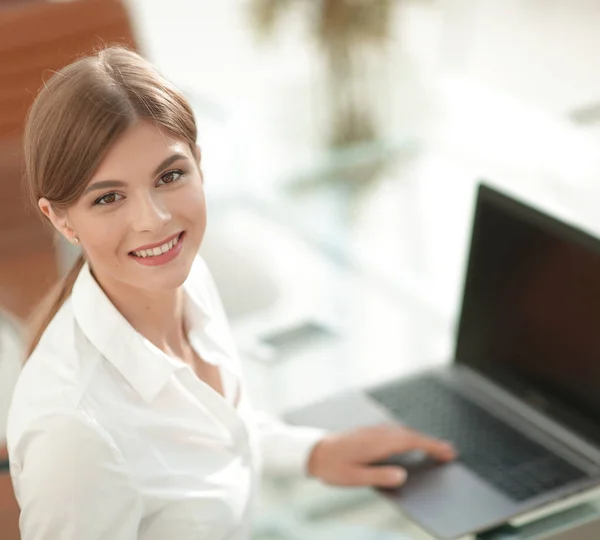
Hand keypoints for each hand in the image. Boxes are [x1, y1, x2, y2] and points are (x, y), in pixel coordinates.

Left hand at [307, 424, 455, 488]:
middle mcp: (378, 433)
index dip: (432, 446)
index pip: (412, 441)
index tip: (448, 452)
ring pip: (402, 431)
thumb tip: (403, 476)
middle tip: (449, 453)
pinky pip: (394, 431)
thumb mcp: (355, 478)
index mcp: (378, 443)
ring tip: (433, 449)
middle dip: (430, 442)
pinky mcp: (368, 431)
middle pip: (410, 434)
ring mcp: (373, 430)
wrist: (313, 451)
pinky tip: (409, 444)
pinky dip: (407, 436)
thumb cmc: (332, 467)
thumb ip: (380, 477)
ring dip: (419, 438)